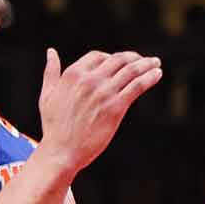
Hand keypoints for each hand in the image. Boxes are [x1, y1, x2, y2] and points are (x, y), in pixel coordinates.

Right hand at [35, 49, 161, 174]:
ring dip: (147, 64)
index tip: (121, 62)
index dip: (111, 57)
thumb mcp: (47, 95)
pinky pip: (137, 86)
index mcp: (73, 74)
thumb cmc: (54, 127)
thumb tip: (51, 51)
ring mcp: (104, 92)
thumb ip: (51, 72)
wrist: (61, 152)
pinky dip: (150, 78)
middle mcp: (90, 79)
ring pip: (131, 70)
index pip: (98, 56)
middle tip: (145, 61)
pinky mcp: (116, 107)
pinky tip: (157, 74)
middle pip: (118, 60)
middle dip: (134, 58)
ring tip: (156, 63)